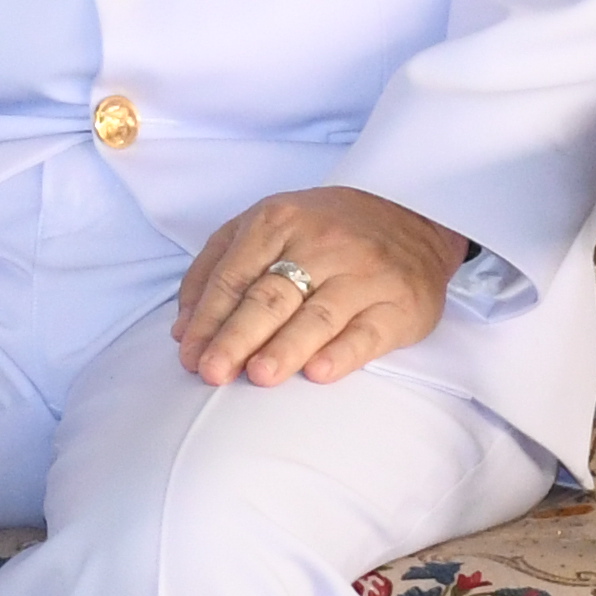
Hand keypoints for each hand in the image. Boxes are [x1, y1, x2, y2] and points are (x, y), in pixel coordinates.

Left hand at [172, 186, 467, 388]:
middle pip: (271, 296)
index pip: (234, 276)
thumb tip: (182, 328)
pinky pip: (368, 331)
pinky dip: (343, 353)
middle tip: (213, 372)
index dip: (208, 319)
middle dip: (237, 336)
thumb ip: (216, 269)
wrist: (412, 221)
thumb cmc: (324, 231)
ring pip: (318, 314)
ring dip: (286, 347)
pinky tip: (319, 373)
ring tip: (259, 375)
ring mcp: (363, 273)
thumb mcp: (265, 228)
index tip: (189, 356)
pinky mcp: (400, 303)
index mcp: (278, 221)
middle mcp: (321, 243)